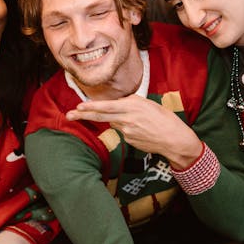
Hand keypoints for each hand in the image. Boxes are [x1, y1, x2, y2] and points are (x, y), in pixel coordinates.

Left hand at [66, 96, 202, 169]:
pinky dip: (126, 127)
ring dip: (116, 119)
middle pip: (101, 116)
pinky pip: (122, 131)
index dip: (91, 107)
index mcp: (132, 107)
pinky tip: (140, 129)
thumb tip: (118, 103)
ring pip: (113, 122)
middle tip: (69, 114)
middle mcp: (127, 119)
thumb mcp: (148, 104)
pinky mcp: (128, 141)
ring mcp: (127, 132)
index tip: (79, 106)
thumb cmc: (164, 118)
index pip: (107, 106)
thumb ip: (131, 103)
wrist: (174, 139)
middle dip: (83, 115)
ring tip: (136, 120)